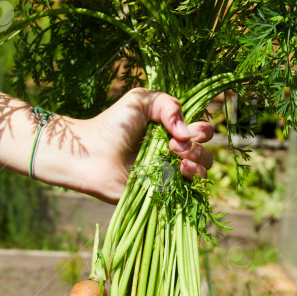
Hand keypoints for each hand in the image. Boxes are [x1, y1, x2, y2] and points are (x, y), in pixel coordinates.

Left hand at [79, 88, 214, 201]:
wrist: (91, 153)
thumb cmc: (113, 125)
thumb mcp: (141, 100)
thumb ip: (169, 104)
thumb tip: (186, 134)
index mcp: (172, 133)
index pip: (203, 133)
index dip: (202, 131)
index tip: (182, 131)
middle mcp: (173, 155)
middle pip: (205, 154)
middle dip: (197, 147)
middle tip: (173, 145)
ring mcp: (169, 177)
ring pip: (202, 174)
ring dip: (198, 163)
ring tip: (178, 159)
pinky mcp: (162, 195)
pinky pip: (189, 193)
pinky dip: (191, 180)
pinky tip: (178, 170)